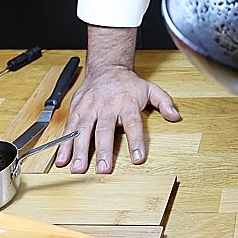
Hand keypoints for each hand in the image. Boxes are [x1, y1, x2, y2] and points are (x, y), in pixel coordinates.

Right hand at [54, 64, 181, 173]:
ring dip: (79, 150)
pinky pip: (69, 128)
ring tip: (78, 168)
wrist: (106, 68)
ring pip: (83, 130)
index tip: (138, 158)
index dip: (135, 141)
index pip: (133, 123)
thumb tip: (175, 115)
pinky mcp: (76, 110)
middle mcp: (106, 106)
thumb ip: (164, 102)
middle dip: (103, 150)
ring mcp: (89, 108)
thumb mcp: (150, 89)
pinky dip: (64, 144)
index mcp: (126, 103)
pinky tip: (62, 159)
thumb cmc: (128, 84)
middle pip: (104, 129)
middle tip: (102, 169)